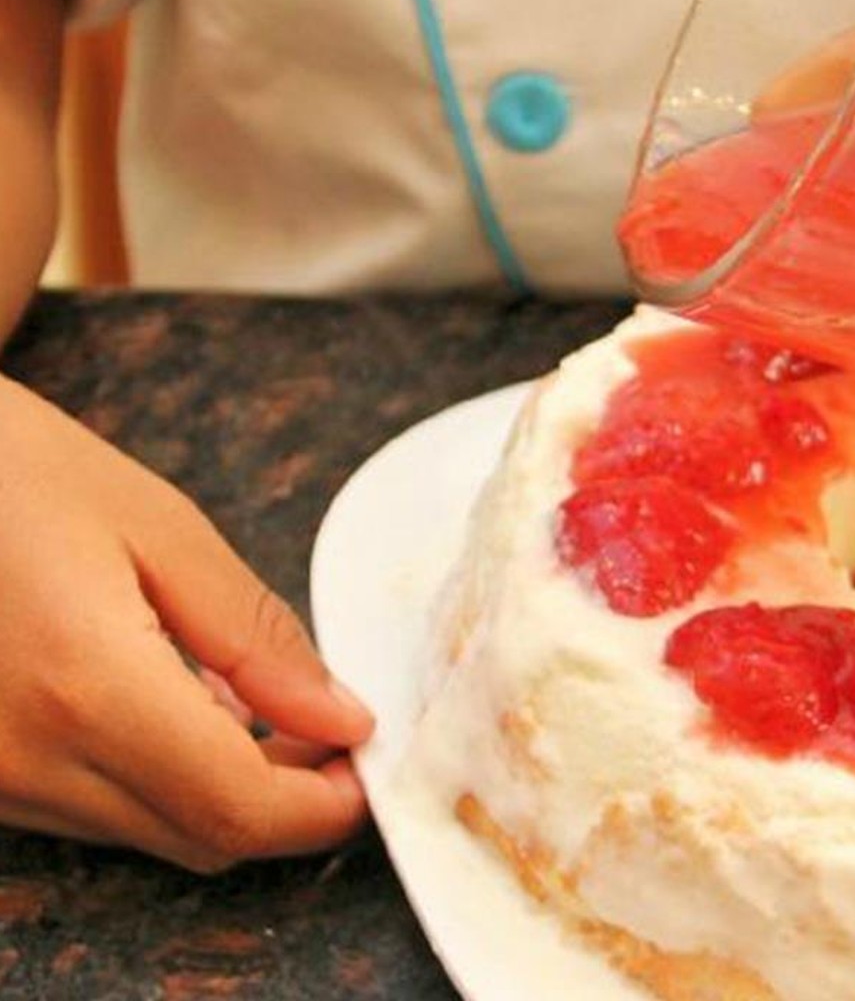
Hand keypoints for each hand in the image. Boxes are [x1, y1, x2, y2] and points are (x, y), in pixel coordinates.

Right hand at [0, 376, 373, 871]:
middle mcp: (22, 761)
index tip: (367, 762)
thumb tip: (340, 717)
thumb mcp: (155, 526)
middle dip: (287, 799)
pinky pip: (87, 808)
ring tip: (257, 702)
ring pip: (146, 831)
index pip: (237, 810)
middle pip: (199, 837)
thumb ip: (255, 636)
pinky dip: (154, 777)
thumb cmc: (8, 468)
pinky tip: (175, 702)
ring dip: (221, 788)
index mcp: (84, 689)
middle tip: (330, 726)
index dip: (323, 807)